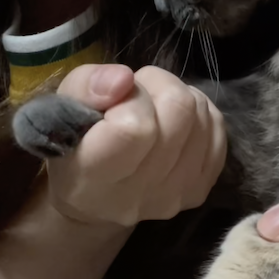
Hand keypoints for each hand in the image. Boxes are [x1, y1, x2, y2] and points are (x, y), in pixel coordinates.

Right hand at [47, 64, 226, 226]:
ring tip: (155, 106)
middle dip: (161, 86)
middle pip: (180, 113)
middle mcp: (139, 193)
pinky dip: (200, 114)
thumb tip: (124, 78)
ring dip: (181, 97)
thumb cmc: (73, 145)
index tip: (118, 95)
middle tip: (140, 92)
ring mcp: (175, 195)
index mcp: (95, 175)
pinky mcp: (200, 190)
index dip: (133, 96)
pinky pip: (218, 130)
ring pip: (203, 116)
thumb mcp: (59, 108)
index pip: (135, 127)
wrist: (93, 201)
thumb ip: (86, 86)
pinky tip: (176, 121)